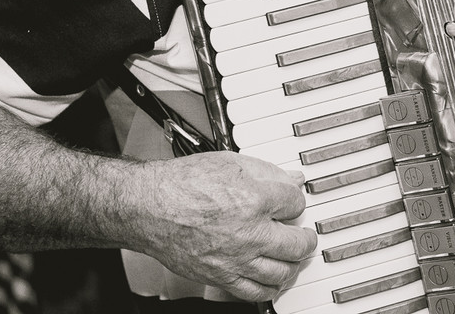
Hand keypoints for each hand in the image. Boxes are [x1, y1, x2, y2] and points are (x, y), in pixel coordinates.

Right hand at [136, 151, 317, 300]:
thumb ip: (265, 172)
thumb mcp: (229, 163)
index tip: (291, 201)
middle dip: (305, 237)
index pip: (296, 203)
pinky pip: (256, 291)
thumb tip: (291, 178)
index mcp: (254, 199)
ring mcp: (236, 259)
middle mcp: (249, 233)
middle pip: (298, 243)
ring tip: (292, 255)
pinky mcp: (221, 277)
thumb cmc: (181, 183)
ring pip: (282, 271)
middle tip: (304, 234)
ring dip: (292, 263)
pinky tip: (272, 278)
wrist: (149, 207)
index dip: (295, 200)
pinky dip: (270, 287)